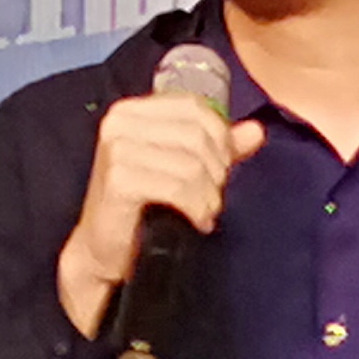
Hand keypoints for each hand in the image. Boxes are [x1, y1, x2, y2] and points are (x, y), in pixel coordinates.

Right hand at [56, 92, 268, 336]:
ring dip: (209, 194)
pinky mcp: (119, 179)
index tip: (223, 167)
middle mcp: (120, 123)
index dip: (220, 136)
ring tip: (206, 212)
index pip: (194, 107)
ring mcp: (117, 149)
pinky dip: (196, 208)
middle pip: (196, 134)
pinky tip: (197, 222)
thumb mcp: (181, 169)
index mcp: (132, 112)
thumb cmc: (140, 207)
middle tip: (213, 195)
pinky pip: (178, 187)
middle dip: (216, 169)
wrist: (103, 250)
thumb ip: (217, 147)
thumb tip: (255, 131)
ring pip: (191, 163)